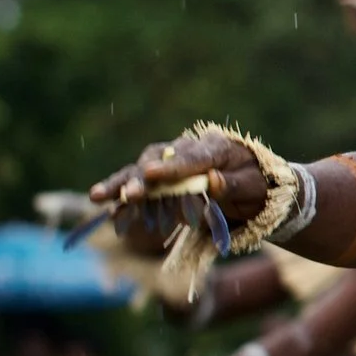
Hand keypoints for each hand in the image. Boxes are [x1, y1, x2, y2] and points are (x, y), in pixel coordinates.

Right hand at [89, 132, 269, 233]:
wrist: (254, 186)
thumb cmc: (256, 184)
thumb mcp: (254, 186)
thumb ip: (233, 184)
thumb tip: (212, 180)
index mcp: (214, 147)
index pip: (191, 157)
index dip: (171, 168)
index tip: (152, 176)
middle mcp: (186, 150)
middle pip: (158, 160)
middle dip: (142, 178)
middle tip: (131, 194)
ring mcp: (171, 163)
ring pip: (141, 170)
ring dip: (120, 184)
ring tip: (98, 196)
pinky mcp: (162, 179)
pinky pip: (140, 186)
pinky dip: (123, 196)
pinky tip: (106, 207)